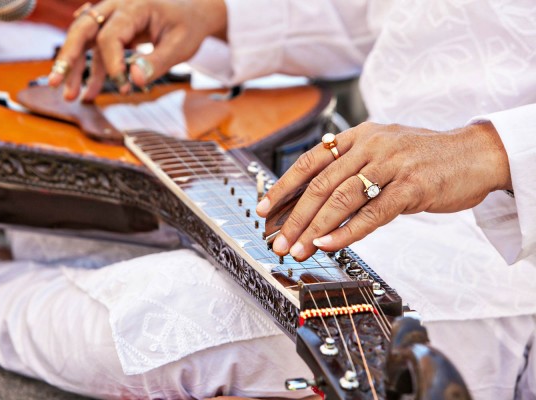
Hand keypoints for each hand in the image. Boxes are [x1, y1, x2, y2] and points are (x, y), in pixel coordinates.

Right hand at [48, 0, 226, 100]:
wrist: (192, 12)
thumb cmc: (187, 25)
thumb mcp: (180, 46)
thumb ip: (157, 62)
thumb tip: (134, 79)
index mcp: (134, 6)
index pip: (111, 35)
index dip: (112, 63)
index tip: (123, 87)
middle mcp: (116, 6)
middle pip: (82, 28)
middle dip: (68, 57)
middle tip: (56, 83)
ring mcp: (111, 16)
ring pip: (84, 39)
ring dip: (75, 68)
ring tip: (70, 97)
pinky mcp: (112, 29)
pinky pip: (95, 48)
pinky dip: (92, 69)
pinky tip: (87, 92)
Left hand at [256, 121, 510, 260]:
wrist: (474, 154)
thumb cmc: (423, 158)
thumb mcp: (382, 152)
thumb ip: (351, 168)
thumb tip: (312, 201)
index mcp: (359, 136)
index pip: (310, 162)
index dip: (283, 187)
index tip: (263, 209)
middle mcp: (371, 146)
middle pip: (320, 185)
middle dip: (294, 218)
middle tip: (278, 242)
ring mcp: (392, 165)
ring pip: (341, 200)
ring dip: (314, 229)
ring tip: (298, 250)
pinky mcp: (412, 187)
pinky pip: (372, 213)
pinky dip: (347, 231)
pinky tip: (328, 245)